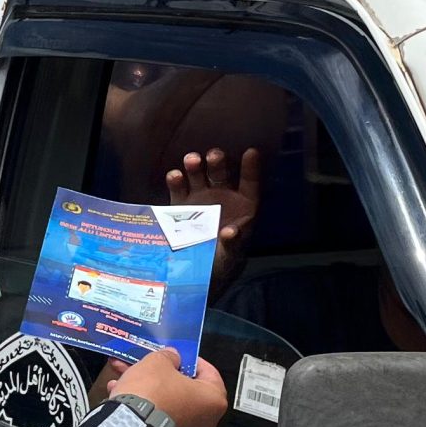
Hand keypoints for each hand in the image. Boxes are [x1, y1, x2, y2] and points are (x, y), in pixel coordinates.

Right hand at [112, 348, 229, 426]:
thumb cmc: (152, 394)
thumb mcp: (158, 362)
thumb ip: (169, 357)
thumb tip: (173, 358)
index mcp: (214, 400)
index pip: (209, 373)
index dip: (191, 360)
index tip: (178, 355)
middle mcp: (207, 423)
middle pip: (185, 391)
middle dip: (163, 377)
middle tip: (149, 366)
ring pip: (170, 407)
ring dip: (151, 393)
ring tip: (128, 380)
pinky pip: (159, 423)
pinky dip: (146, 410)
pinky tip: (126, 399)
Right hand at [166, 146, 262, 283]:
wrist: (198, 273)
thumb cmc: (223, 261)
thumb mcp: (230, 257)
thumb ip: (232, 244)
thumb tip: (230, 232)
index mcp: (242, 206)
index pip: (249, 184)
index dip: (250, 168)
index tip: (251, 152)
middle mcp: (222, 197)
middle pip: (221, 174)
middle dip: (218, 163)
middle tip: (213, 155)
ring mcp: (200, 199)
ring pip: (199, 176)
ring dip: (196, 166)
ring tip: (192, 160)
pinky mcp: (181, 207)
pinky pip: (178, 190)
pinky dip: (176, 181)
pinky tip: (174, 176)